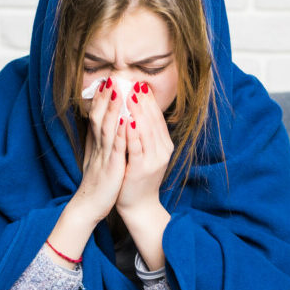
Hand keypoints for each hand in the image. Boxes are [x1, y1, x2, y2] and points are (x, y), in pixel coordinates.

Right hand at [71, 77, 127, 222]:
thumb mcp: (94, 160)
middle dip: (105, 98)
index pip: (97, 118)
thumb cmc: (95, 184)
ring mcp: (104, 157)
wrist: (88, 207)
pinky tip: (128, 121)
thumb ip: (95, 143)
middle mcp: (98, 148)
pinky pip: (117, 148)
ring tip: (118, 92)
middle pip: (100, 118)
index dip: (101, 100)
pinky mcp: (112, 168)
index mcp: (96, 145)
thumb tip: (95, 127)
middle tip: (111, 79)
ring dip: (113, 110)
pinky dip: (121, 134)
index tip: (106, 83)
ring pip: (108, 129)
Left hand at [115, 81, 174, 216]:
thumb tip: (137, 112)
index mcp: (163, 146)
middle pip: (153, 121)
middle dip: (143, 101)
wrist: (138, 205)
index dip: (149, 101)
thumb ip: (144, 135)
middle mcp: (162, 151)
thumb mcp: (145, 154)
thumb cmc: (138, 178)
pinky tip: (126, 120)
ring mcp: (152, 160)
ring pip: (146, 131)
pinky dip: (132, 133)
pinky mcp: (140, 168)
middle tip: (134, 83)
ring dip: (138, 112)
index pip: (157, 118)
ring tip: (130, 95)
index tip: (140, 84)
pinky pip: (136, 147)